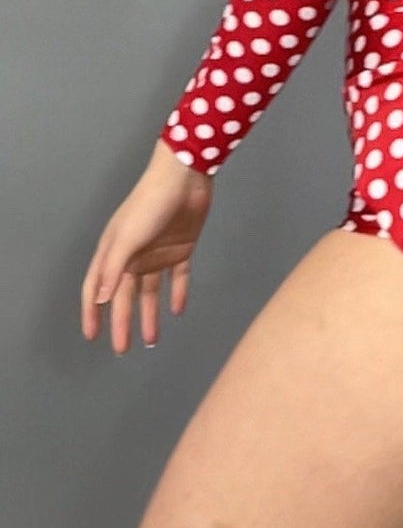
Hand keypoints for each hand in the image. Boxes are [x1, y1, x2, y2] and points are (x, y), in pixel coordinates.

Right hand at [80, 143, 213, 354]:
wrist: (185, 177)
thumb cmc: (150, 203)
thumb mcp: (127, 238)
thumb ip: (114, 270)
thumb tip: (100, 300)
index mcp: (114, 251)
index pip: (97, 288)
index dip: (92, 312)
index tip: (92, 336)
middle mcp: (133, 255)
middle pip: (125, 296)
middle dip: (123, 323)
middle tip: (123, 349)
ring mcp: (157, 253)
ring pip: (151, 291)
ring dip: (150, 315)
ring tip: (151, 340)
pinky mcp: (181, 248)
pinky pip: (178, 277)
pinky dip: (177, 293)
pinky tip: (177, 310)